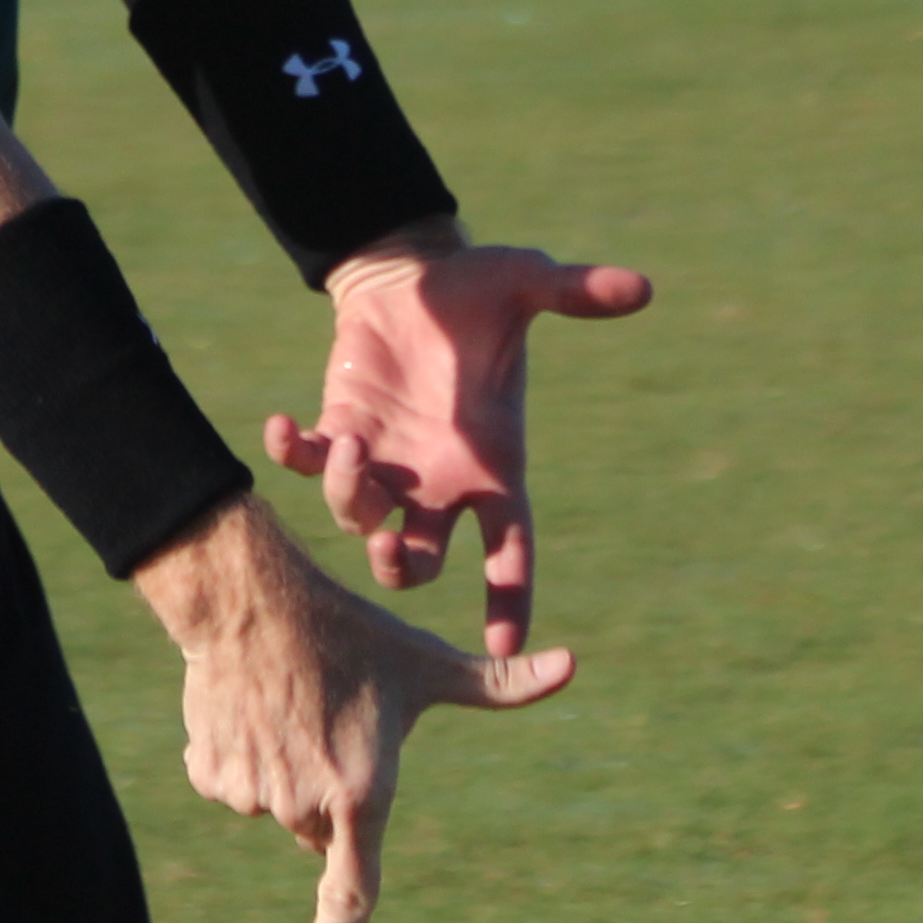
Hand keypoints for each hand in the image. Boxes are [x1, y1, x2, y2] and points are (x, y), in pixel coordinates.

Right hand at [136, 497, 568, 922]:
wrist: (249, 594)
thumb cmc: (349, 630)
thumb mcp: (424, 662)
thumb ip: (499, 684)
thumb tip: (571, 665)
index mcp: (362, 793)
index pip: (352, 897)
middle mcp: (306, 804)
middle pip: (319, 830)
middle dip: (327, 791)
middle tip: (330, 720)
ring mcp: (253, 793)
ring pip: (274, 804)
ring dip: (280, 767)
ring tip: (287, 702)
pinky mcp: (211, 774)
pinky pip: (229, 786)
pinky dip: (238, 755)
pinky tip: (250, 705)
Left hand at [268, 235, 653, 657]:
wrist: (413, 273)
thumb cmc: (478, 287)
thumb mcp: (527, 282)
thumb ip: (576, 291)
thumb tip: (641, 286)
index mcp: (493, 464)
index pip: (510, 549)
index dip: (511, 598)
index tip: (507, 648)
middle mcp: (438, 481)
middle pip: (421, 562)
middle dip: (403, 569)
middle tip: (391, 547)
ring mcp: (385, 463)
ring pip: (361, 521)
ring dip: (350, 500)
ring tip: (347, 448)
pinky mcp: (339, 429)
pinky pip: (308, 464)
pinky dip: (293, 455)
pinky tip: (281, 428)